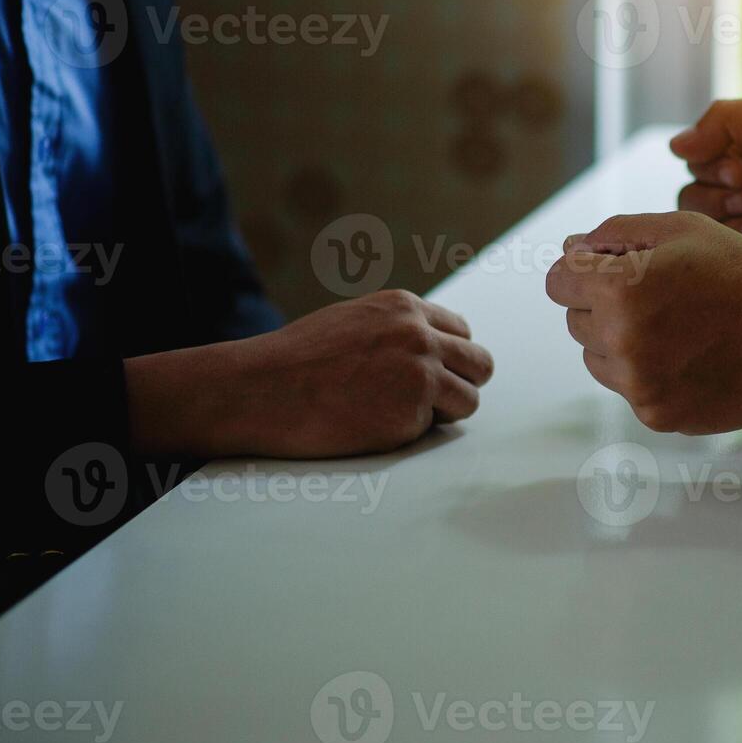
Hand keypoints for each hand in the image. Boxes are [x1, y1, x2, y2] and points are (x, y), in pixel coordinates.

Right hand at [125, 290, 494, 458]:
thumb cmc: (297, 360)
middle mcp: (421, 337)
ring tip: (398, 415)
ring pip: (469, 400)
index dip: (450, 356)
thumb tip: (435, 347)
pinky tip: (372, 425)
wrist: (260, 389)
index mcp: (406, 309)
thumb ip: (398, 329)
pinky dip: (411, 433)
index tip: (432, 372)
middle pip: (481, 364)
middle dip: (463, 383)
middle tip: (434, 401)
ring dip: (444, 413)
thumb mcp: (355, 321)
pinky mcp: (410, 415)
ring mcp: (420, 375)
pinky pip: (433, 429)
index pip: (462, 331)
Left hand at [546, 212, 741, 434]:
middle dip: (603, 303)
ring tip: (672, 327)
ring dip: (618, 340)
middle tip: (656, 296)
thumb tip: (571, 248)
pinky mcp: (654, 412)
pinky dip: (646, 371)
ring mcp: (636, 382)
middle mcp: (619, 338)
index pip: (559, 280)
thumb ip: (617, 232)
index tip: (613, 269)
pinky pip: (627, 387)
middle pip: (575, 319)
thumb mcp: (685, 229)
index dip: (583, 269)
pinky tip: (686, 356)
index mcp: (620, 286)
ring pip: (595, 356)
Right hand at [671, 98, 741, 290]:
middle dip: (716, 195)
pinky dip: (740, 245)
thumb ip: (726, 118)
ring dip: (728, 221)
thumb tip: (675, 145)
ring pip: (699, 227)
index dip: (707, 161)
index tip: (739, 170)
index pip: (695, 155)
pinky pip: (717, 257)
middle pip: (690, 193)